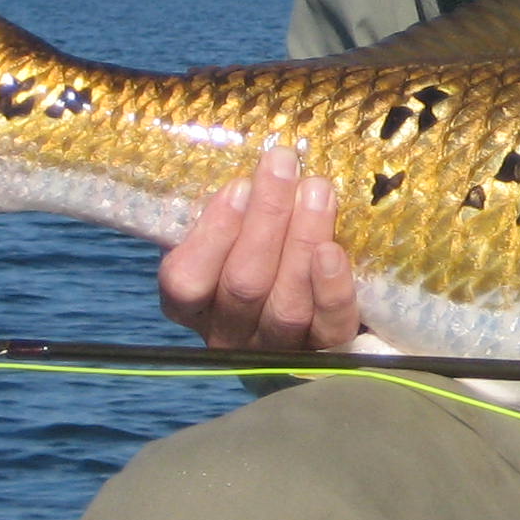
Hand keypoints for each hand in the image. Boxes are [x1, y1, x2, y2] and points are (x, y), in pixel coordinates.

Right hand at [156, 143, 361, 351]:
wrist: (314, 309)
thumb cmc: (260, 253)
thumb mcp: (230, 234)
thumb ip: (229, 211)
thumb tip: (251, 165)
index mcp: (192, 306)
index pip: (186, 282)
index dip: (213, 234)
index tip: (240, 185)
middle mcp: (228, 335)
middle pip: (243, 285)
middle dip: (266, 218)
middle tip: (285, 164)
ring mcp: (276, 350)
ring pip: (285, 306)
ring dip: (301, 241)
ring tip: (317, 190)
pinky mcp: (326, 355)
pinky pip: (328, 328)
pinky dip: (331, 290)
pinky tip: (333, 250)